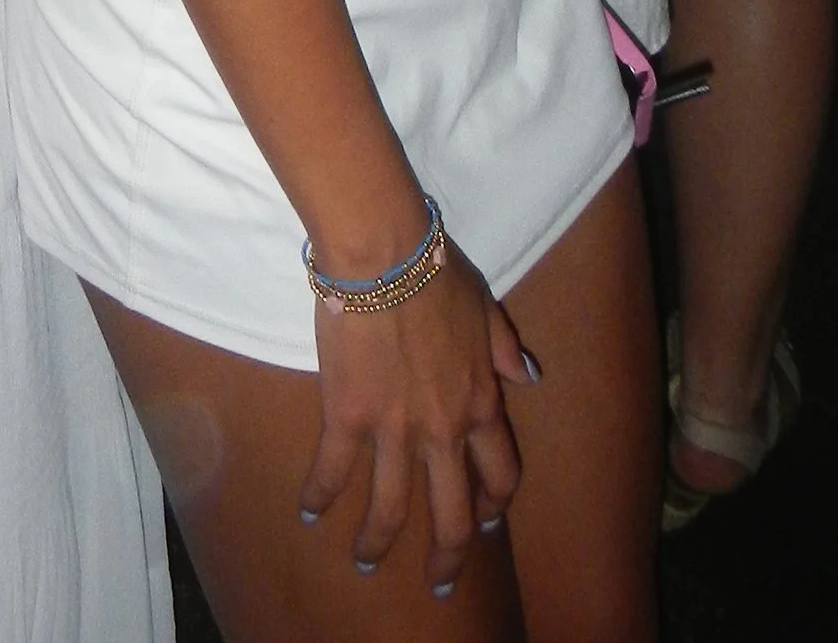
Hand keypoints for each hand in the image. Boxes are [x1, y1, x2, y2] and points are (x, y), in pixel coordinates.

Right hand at [298, 241, 526, 596]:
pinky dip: (319, 495)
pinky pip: (334, 469)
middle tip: (439, 581)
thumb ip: (505, 349)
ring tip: (365, 564)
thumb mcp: (486, 308)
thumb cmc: (436, 271)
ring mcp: (394, 429)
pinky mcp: (348, 416)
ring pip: (392, 507)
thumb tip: (530, 376)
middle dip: (448, 556)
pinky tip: (307, 512)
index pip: (500, 472)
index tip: (487, 519)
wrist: (385, 256)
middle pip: (453, 513)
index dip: (495, 502)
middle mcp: (443, 430)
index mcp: (480, 404)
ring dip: (379, 542)